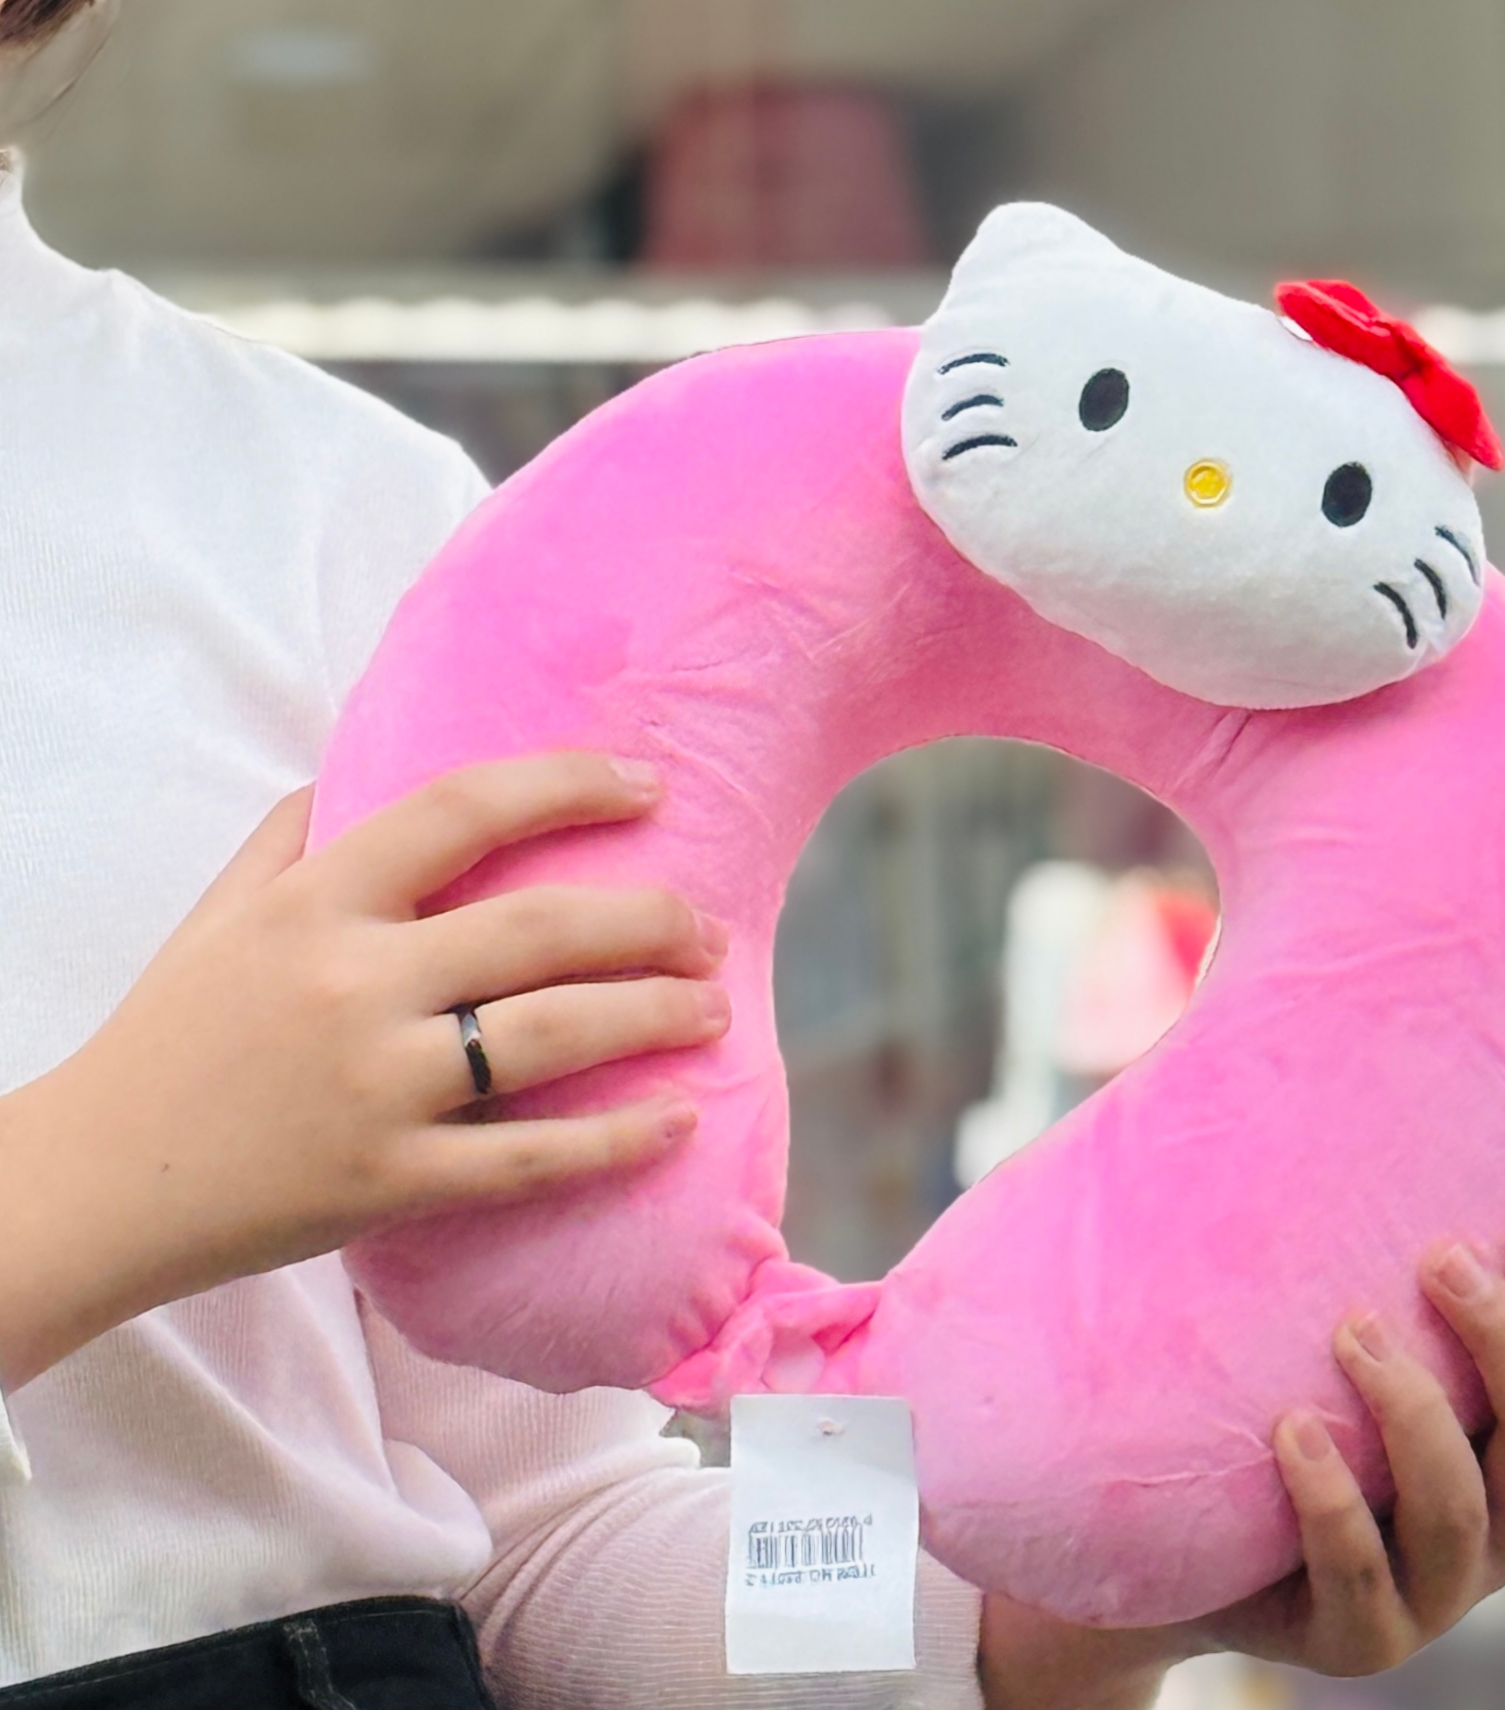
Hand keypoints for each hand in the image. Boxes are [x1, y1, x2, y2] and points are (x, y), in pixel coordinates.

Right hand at [0, 752, 727, 1389]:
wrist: (94, 1183)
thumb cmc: (169, 1036)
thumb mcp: (221, 913)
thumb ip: (296, 834)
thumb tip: (360, 770)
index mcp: (317, 902)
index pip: (463, 810)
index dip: (569, 785)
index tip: (647, 787)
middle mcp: (353, 983)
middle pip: (538, 928)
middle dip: (647, 922)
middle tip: (710, 928)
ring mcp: (374, 1087)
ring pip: (551, 1035)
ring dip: (652, 1017)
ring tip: (715, 1009)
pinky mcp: (388, 1182)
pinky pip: (527, 1160)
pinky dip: (613, 1143)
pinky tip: (677, 1124)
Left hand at [1200, 1215, 1504, 1674]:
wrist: (1194, 1547)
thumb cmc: (1289, 1410)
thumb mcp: (1355, 1345)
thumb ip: (1390, 1262)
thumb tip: (1388, 1102)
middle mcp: (1502, 1525)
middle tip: (1440, 1257)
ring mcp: (1435, 1592)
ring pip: (1459, 1505)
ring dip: (1413, 1408)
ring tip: (1351, 1330)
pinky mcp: (1359, 1638)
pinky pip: (1359, 1573)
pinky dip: (1332, 1497)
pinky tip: (1292, 1430)